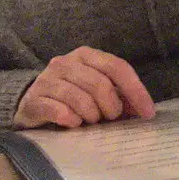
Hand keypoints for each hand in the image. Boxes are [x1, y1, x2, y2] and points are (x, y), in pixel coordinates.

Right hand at [13, 47, 155, 129]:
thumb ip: (120, 97)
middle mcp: (65, 62)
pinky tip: (73, 123)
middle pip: (99, 84)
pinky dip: (72, 120)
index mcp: (86, 55)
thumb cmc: (71, 98)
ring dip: (91, 115)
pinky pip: (60, 111)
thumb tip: (144, 110)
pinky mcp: (33, 99)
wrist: (30, 103)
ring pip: (79, 98)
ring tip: (90, 121)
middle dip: (111, 106)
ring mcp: (47, 79)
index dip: (136, 90)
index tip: (148, 112)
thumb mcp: (97, 93)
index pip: (117, 67)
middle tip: (110, 118)